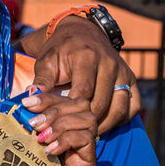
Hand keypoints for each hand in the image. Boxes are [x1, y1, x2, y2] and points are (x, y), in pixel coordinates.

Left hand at [21, 96, 96, 165]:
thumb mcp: (19, 149)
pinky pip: (86, 140)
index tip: (26, 102)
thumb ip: (17, 128)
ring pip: (86, 118)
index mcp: (62, 126)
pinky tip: (49, 150)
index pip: (65, 98)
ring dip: (60, 122)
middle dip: (54, 106)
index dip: (47, 96)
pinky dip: (66, 140)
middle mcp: (77, 134)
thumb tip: (4, 107)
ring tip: (40, 136)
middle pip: (80, 104)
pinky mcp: (88, 164)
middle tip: (33, 121)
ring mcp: (84, 149)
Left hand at [26, 16, 138, 133]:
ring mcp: (123, 72)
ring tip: (88, 132)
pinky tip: (104, 124)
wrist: (82, 33)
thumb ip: (41, 80)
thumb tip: (32, 98)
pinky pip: (132, 106)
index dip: (72, 110)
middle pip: (101, 103)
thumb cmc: (60, 50)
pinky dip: (119, 119)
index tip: (61, 122)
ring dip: (104, 124)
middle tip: (73, 132)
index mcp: (87, 57)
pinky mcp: (132, 79)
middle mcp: (109, 64)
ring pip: (119, 107)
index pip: (83, 91)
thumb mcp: (46, 61)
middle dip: (87, 120)